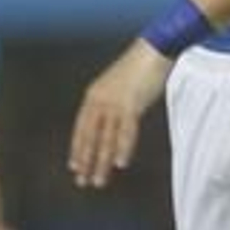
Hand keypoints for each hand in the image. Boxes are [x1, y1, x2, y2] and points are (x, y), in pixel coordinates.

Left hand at [68, 39, 172, 189]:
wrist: (154, 48)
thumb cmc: (139, 66)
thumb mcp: (119, 87)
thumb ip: (113, 104)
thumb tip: (113, 123)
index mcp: (94, 94)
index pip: (81, 127)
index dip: (78, 148)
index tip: (74, 166)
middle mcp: (100, 99)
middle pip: (90, 136)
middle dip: (86, 161)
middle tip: (82, 181)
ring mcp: (115, 102)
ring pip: (106, 138)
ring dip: (102, 162)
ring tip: (99, 180)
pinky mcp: (131, 103)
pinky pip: (126, 131)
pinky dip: (123, 148)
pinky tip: (121, 164)